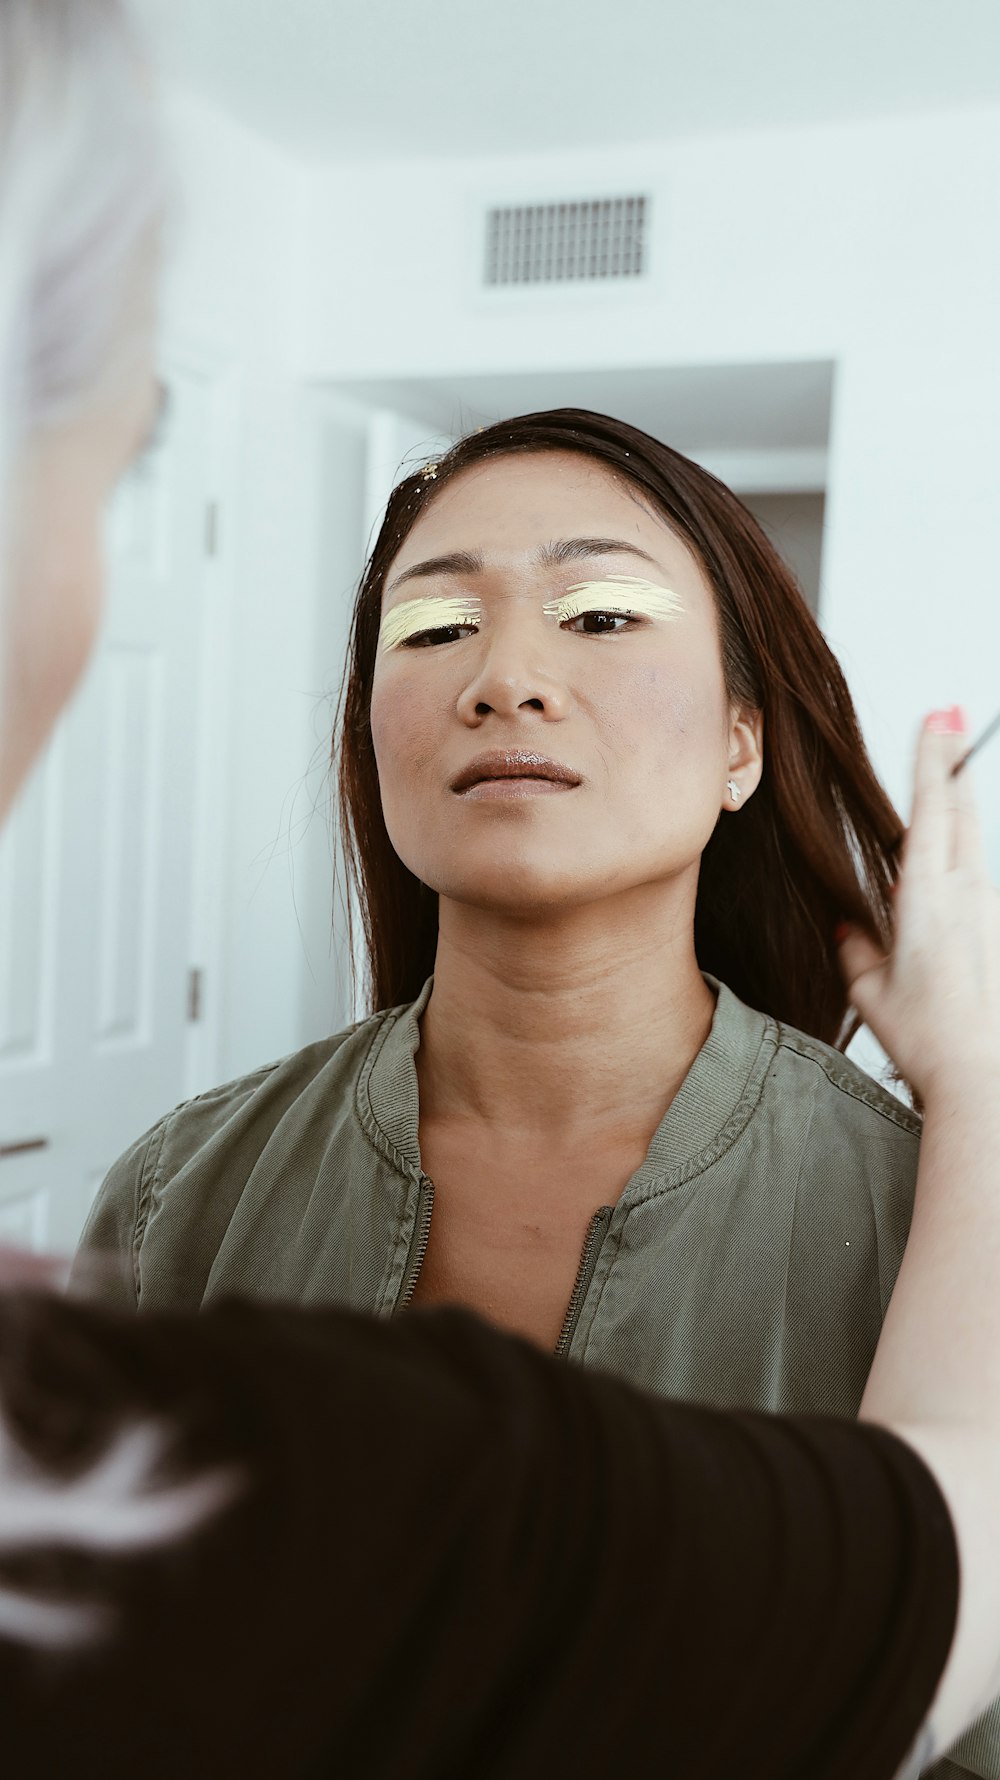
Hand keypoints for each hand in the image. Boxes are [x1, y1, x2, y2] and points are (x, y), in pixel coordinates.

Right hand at [837, 711, 999, 1101]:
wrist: (984, 1074)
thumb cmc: (927, 1038)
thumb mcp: (870, 991)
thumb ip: (856, 949)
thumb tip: (851, 928)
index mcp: (927, 896)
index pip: (931, 808)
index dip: (933, 758)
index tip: (941, 715)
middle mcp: (967, 893)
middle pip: (964, 811)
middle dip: (954, 763)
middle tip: (955, 717)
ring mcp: (990, 909)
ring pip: (972, 849)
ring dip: (957, 821)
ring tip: (945, 790)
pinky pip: (976, 886)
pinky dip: (960, 872)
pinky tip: (944, 892)